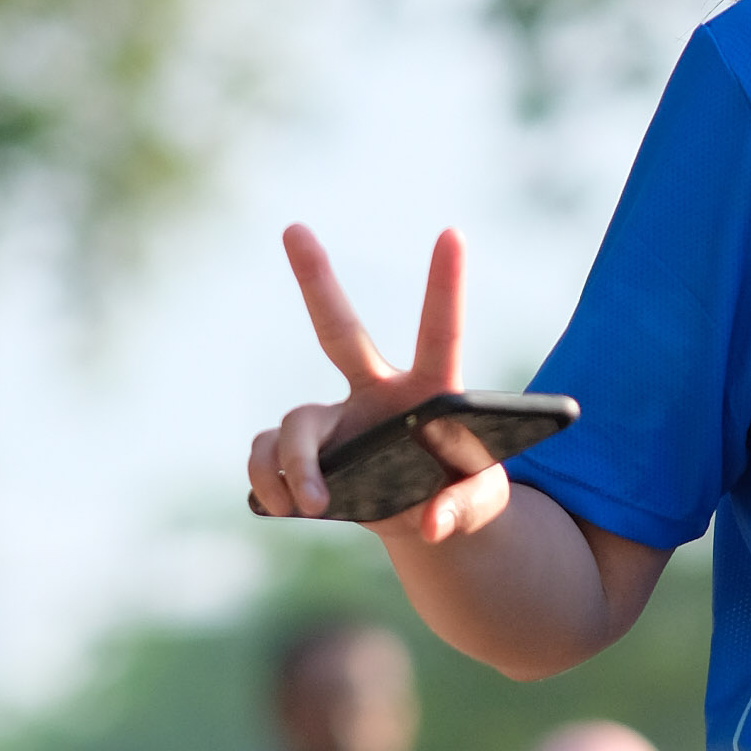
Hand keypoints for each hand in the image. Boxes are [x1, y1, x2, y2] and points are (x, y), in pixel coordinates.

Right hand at [247, 224, 507, 547]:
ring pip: (295, 422)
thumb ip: (466, 508)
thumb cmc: (460, 495)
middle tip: (294, 228)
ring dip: (295, 464)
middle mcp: (375, 390)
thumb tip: (430, 523)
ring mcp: (335, 418)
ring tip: (313, 505)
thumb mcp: (483, 506)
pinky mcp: (305, 451)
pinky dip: (269, 481)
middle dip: (316, 280)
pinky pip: (267, 455)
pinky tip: (282, 507)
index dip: (446, 287)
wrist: (424, 517)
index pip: (441, 334)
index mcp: (431, 391)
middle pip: (339, 331)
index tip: (453, 233)